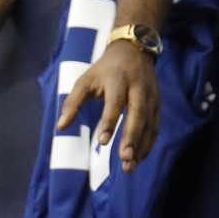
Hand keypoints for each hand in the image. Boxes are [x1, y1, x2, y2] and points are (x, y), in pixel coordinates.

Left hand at [56, 38, 161, 171]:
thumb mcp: (85, 80)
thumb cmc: (104, 70)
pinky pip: (155, 127)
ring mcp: (151, 97)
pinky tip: (138, 159)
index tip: (102, 142)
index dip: (109, 122)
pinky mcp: (158, 104)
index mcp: (118, 80)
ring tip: (129, 167)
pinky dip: (148, 144)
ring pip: (149, 124)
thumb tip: (60, 127)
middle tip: (124, 159)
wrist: (134, 51)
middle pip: (138, 115)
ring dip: (140, 147)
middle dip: (131, 138)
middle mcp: (138, 88)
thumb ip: (72, 103)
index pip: (115, 102)